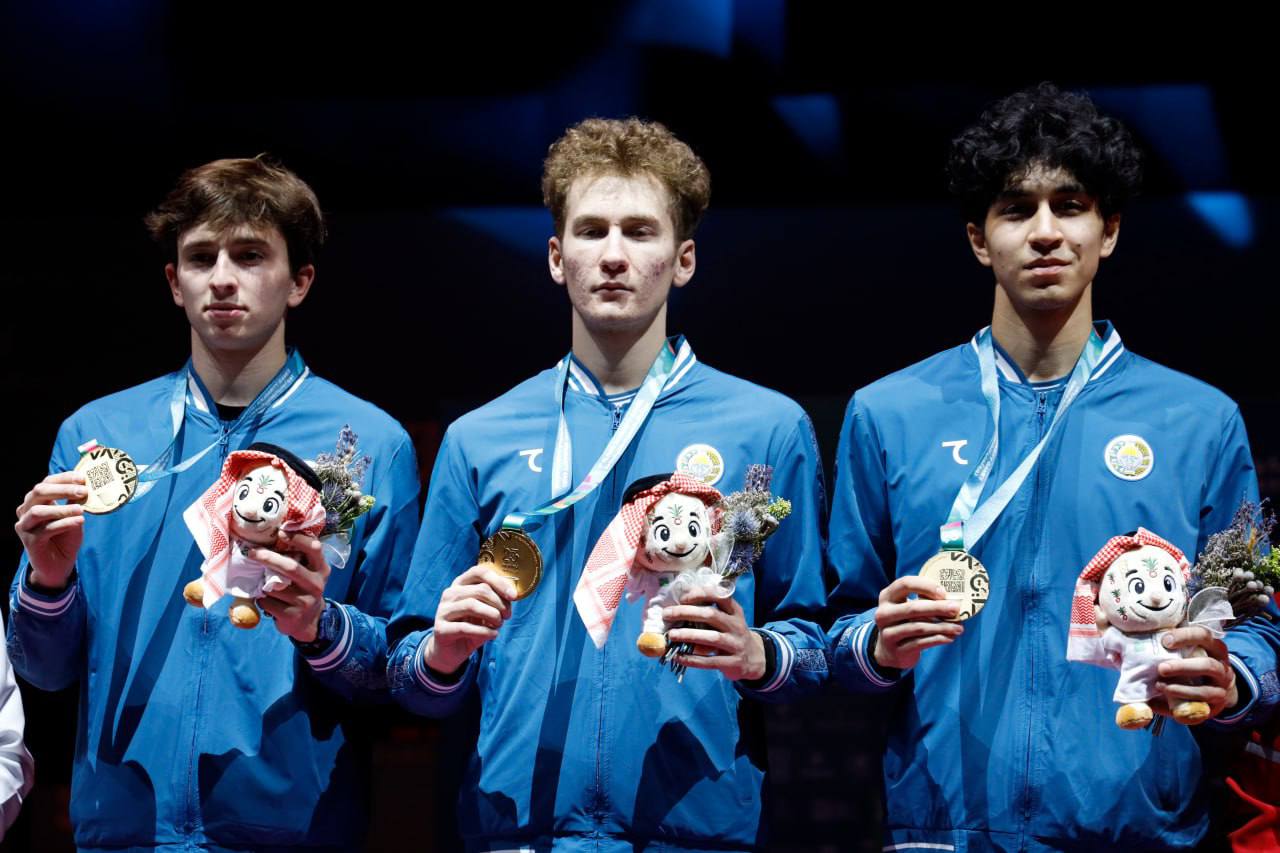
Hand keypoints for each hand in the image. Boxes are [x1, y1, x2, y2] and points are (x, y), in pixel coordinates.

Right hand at [14, 472, 87, 589]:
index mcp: (37, 501)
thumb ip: (76, 502)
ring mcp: (25, 526)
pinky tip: (79, 522)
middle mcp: (27, 511)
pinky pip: (46, 529)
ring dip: (62, 508)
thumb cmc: (66, 537)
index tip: (83, 479)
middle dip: (62, 489)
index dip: (64, 478)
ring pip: (39, 511)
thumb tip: (87, 487)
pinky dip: (64, 523)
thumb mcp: (74, 516)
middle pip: (39, 491)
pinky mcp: (29, 541)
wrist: (59, 565)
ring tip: (81, 510)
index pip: (47, 482)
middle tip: (83, 491)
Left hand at [254, 532, 329, 642]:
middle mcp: (316, 584)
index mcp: (321, 569)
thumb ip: (300, 556)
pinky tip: (267, 600)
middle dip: (269, 558)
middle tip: (252, 552)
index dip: (297, 538)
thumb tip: (276, 533)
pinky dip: (262, 599)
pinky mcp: (292, 615)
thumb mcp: (309, 572)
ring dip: (263, 584)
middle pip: (291, 567)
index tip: (280, 532)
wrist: (309, 621)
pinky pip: (268, 602)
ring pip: (274, 587)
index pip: (314, 548)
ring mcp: (305, 601)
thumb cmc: (303, 588)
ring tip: (264, 585)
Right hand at [424, 564, 515, 675]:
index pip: (480, 572)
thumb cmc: (472, 627)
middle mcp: (449, 594)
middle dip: (499, 603)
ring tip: (499, 624)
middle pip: (480, 590)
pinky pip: (465, 627)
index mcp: (461, 584)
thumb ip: (496, 600)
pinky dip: (484, 631)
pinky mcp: (440, 629)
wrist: (450, 652)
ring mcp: (443, 611)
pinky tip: (493, 635)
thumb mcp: (485, 611)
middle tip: (507, 615)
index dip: (499, 582)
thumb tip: (513, 595)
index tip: (513, 596)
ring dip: (492, 616)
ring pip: (472, 605)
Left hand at [663, 586, 765, 681]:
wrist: (754, 658)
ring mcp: (736, 645)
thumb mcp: (728, 619)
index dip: (700, 594)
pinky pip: (710, 661)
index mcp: (734, 611)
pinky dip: (692, 659)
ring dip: (689, 635)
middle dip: (687, 613)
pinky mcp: (732, 663)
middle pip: (711, 615)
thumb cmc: (731, 634)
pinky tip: (678, 656)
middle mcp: (736, 626)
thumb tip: (677, 606)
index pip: (720, 596)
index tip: (683, 597)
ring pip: (711, 638)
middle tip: (667, 614)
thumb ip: (710, 611)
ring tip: (671, 634)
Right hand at [872, 576, 963, 670]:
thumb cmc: (904, 622)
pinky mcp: (896, 649)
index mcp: (887, 596)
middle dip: (938, 608)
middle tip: (956, 609)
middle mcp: (883, 613)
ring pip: (919, 627)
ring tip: (959, 628)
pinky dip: (938, 639)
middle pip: (913, 608)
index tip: (944, 593)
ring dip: (942, 627)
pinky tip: (950, 638)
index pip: (905, 584)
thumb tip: (952, 600)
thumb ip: (923, 600)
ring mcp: (887, 633)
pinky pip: (921, 643)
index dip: (925, 586)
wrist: (889, 650)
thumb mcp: (906, 607)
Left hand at [1154, 627, 1237, 719]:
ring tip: (1160, 686)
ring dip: (1181, 690)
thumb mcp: (1188, 652)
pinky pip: (1201, 708)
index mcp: (1213, 647)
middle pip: (1208, 664)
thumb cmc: (1194, 665)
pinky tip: (1164, 701)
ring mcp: (1222, 688)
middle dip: (1183, 667)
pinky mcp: (1216, 706)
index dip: (1186, 637)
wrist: (1220, 689)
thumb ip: (1169, 648)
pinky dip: (1181, 705)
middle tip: (1161, 668)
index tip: (1165, 640)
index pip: (1203, 635)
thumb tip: (1127, 648)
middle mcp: (1222, 666)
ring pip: (1206, 690)